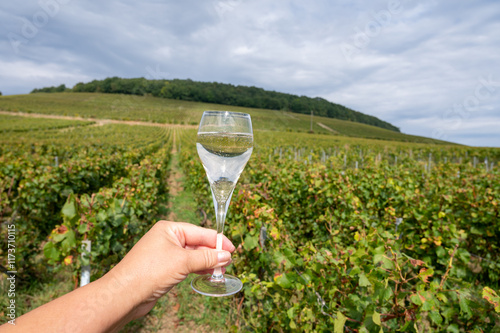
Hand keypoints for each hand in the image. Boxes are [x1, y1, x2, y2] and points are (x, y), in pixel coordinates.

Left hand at [107, 221, 234, 318]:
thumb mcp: (183, 262)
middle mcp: (167, 239)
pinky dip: (197, 269)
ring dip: (206, 263)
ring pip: (192, 255)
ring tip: (220, 272)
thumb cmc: (149, 272)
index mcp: (169, 229)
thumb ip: (206, 257)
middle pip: (197, 243)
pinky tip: (206, 275)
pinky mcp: (164, 268)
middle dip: (213, 253)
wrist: (124, 294)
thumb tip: (225, 255)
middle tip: (227, 264)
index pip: (200, 231)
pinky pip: (186, 265)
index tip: (233, 250)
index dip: (218, 241)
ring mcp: (165, 254)